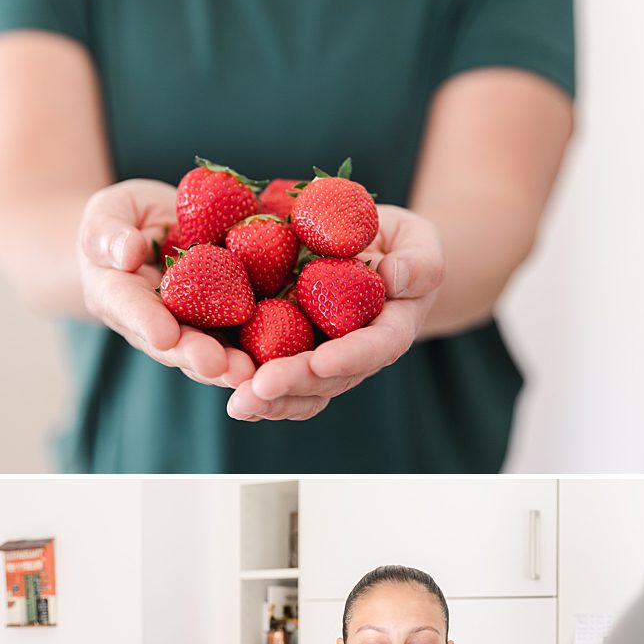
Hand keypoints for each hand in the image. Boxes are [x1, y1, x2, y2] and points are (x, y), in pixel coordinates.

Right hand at [77, 180, 255, 390]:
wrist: (152, 229)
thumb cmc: (122, 217)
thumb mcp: (106, 211)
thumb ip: (107, 232)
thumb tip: (128, 253)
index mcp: (114, 292)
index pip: (127, 307)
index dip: (146, 322)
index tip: (164, 335)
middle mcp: (151, 318)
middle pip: (172, 343)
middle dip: (195, 355)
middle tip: (218, 366)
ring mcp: (189, 323)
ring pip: (207, 347)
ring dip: (228, 364)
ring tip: (249, 373)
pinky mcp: (222, 317)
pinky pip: (240, 332)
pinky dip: (261, 345)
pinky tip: (281, 355)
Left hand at [225, 204, 442, 422]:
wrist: (365, 249)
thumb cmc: (398, 243)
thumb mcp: (418, 240)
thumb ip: (419, 261)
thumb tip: (395, 276)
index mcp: (390, 327)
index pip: (376, 347)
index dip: (350, 357)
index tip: (321, 362)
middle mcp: (354, 353)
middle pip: (328, 378)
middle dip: (295, 384)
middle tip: (261, 388)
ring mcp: (320, 355)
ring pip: (299, 389)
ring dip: (268, 399)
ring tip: (239, 402)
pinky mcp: (288, 348)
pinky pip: (271, 374)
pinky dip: (250, 386)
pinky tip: (224, 388)